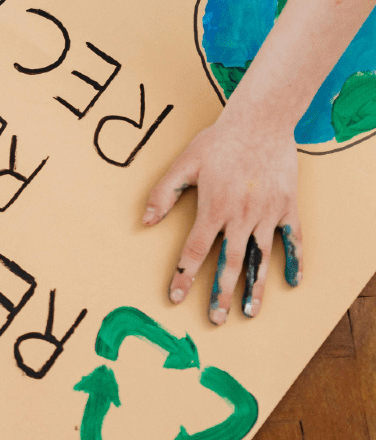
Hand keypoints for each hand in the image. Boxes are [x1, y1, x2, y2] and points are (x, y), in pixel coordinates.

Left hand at [143, 113, 301, 323]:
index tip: (176, 297)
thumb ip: (162, 194)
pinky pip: (293, 240)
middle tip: (216, 319)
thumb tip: (145, 222)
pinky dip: (294, 261)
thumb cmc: (218, 142)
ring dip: (255, 287)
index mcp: (213, 208)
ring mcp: (268, 213)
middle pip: (229, 263)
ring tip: (249, 312)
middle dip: (220, 293)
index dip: (184, 276)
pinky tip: (291, 282)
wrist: (261, 120)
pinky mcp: (287, 206)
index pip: (194, 251)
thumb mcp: (183, 164)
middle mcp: (241, 216)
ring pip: (260, 258)